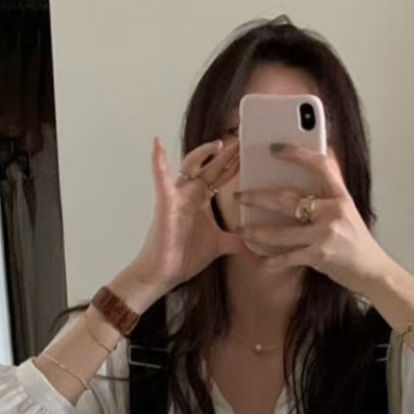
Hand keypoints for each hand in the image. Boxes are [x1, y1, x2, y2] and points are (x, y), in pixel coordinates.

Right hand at [114, 136, 244, 306]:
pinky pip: (161, 178)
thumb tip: (256, 245)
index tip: (249, 151)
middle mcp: (190, 192)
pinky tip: (158, 144)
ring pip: (190, 164)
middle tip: (243, 140)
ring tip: (220, 144)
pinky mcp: (166, 202)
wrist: (164, 273)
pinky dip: (159, 161)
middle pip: (211, 166)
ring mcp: (178, 195)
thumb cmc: (185, 256)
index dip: (234, 164)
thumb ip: (236, 240)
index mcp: (202, 199)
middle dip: (227, 154)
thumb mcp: (220, 245)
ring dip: (204, 153)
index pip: (221, 176)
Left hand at [234, 147, 394, 296]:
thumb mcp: (347, 209)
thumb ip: (330, 189)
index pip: (319, 165)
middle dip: (258, 197)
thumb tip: (316, 161)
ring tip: (242, 228)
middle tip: (239, 195)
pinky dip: (273, 259)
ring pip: (281, 231)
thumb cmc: (356, 239)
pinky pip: (288, 256)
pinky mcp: (319, 255)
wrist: (372, 270)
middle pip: (288, 199)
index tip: (275, 148)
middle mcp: (333, 211)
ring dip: (257, 231)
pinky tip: (261, 258)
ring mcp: (325, 234)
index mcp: (340, 195)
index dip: (297, 154)